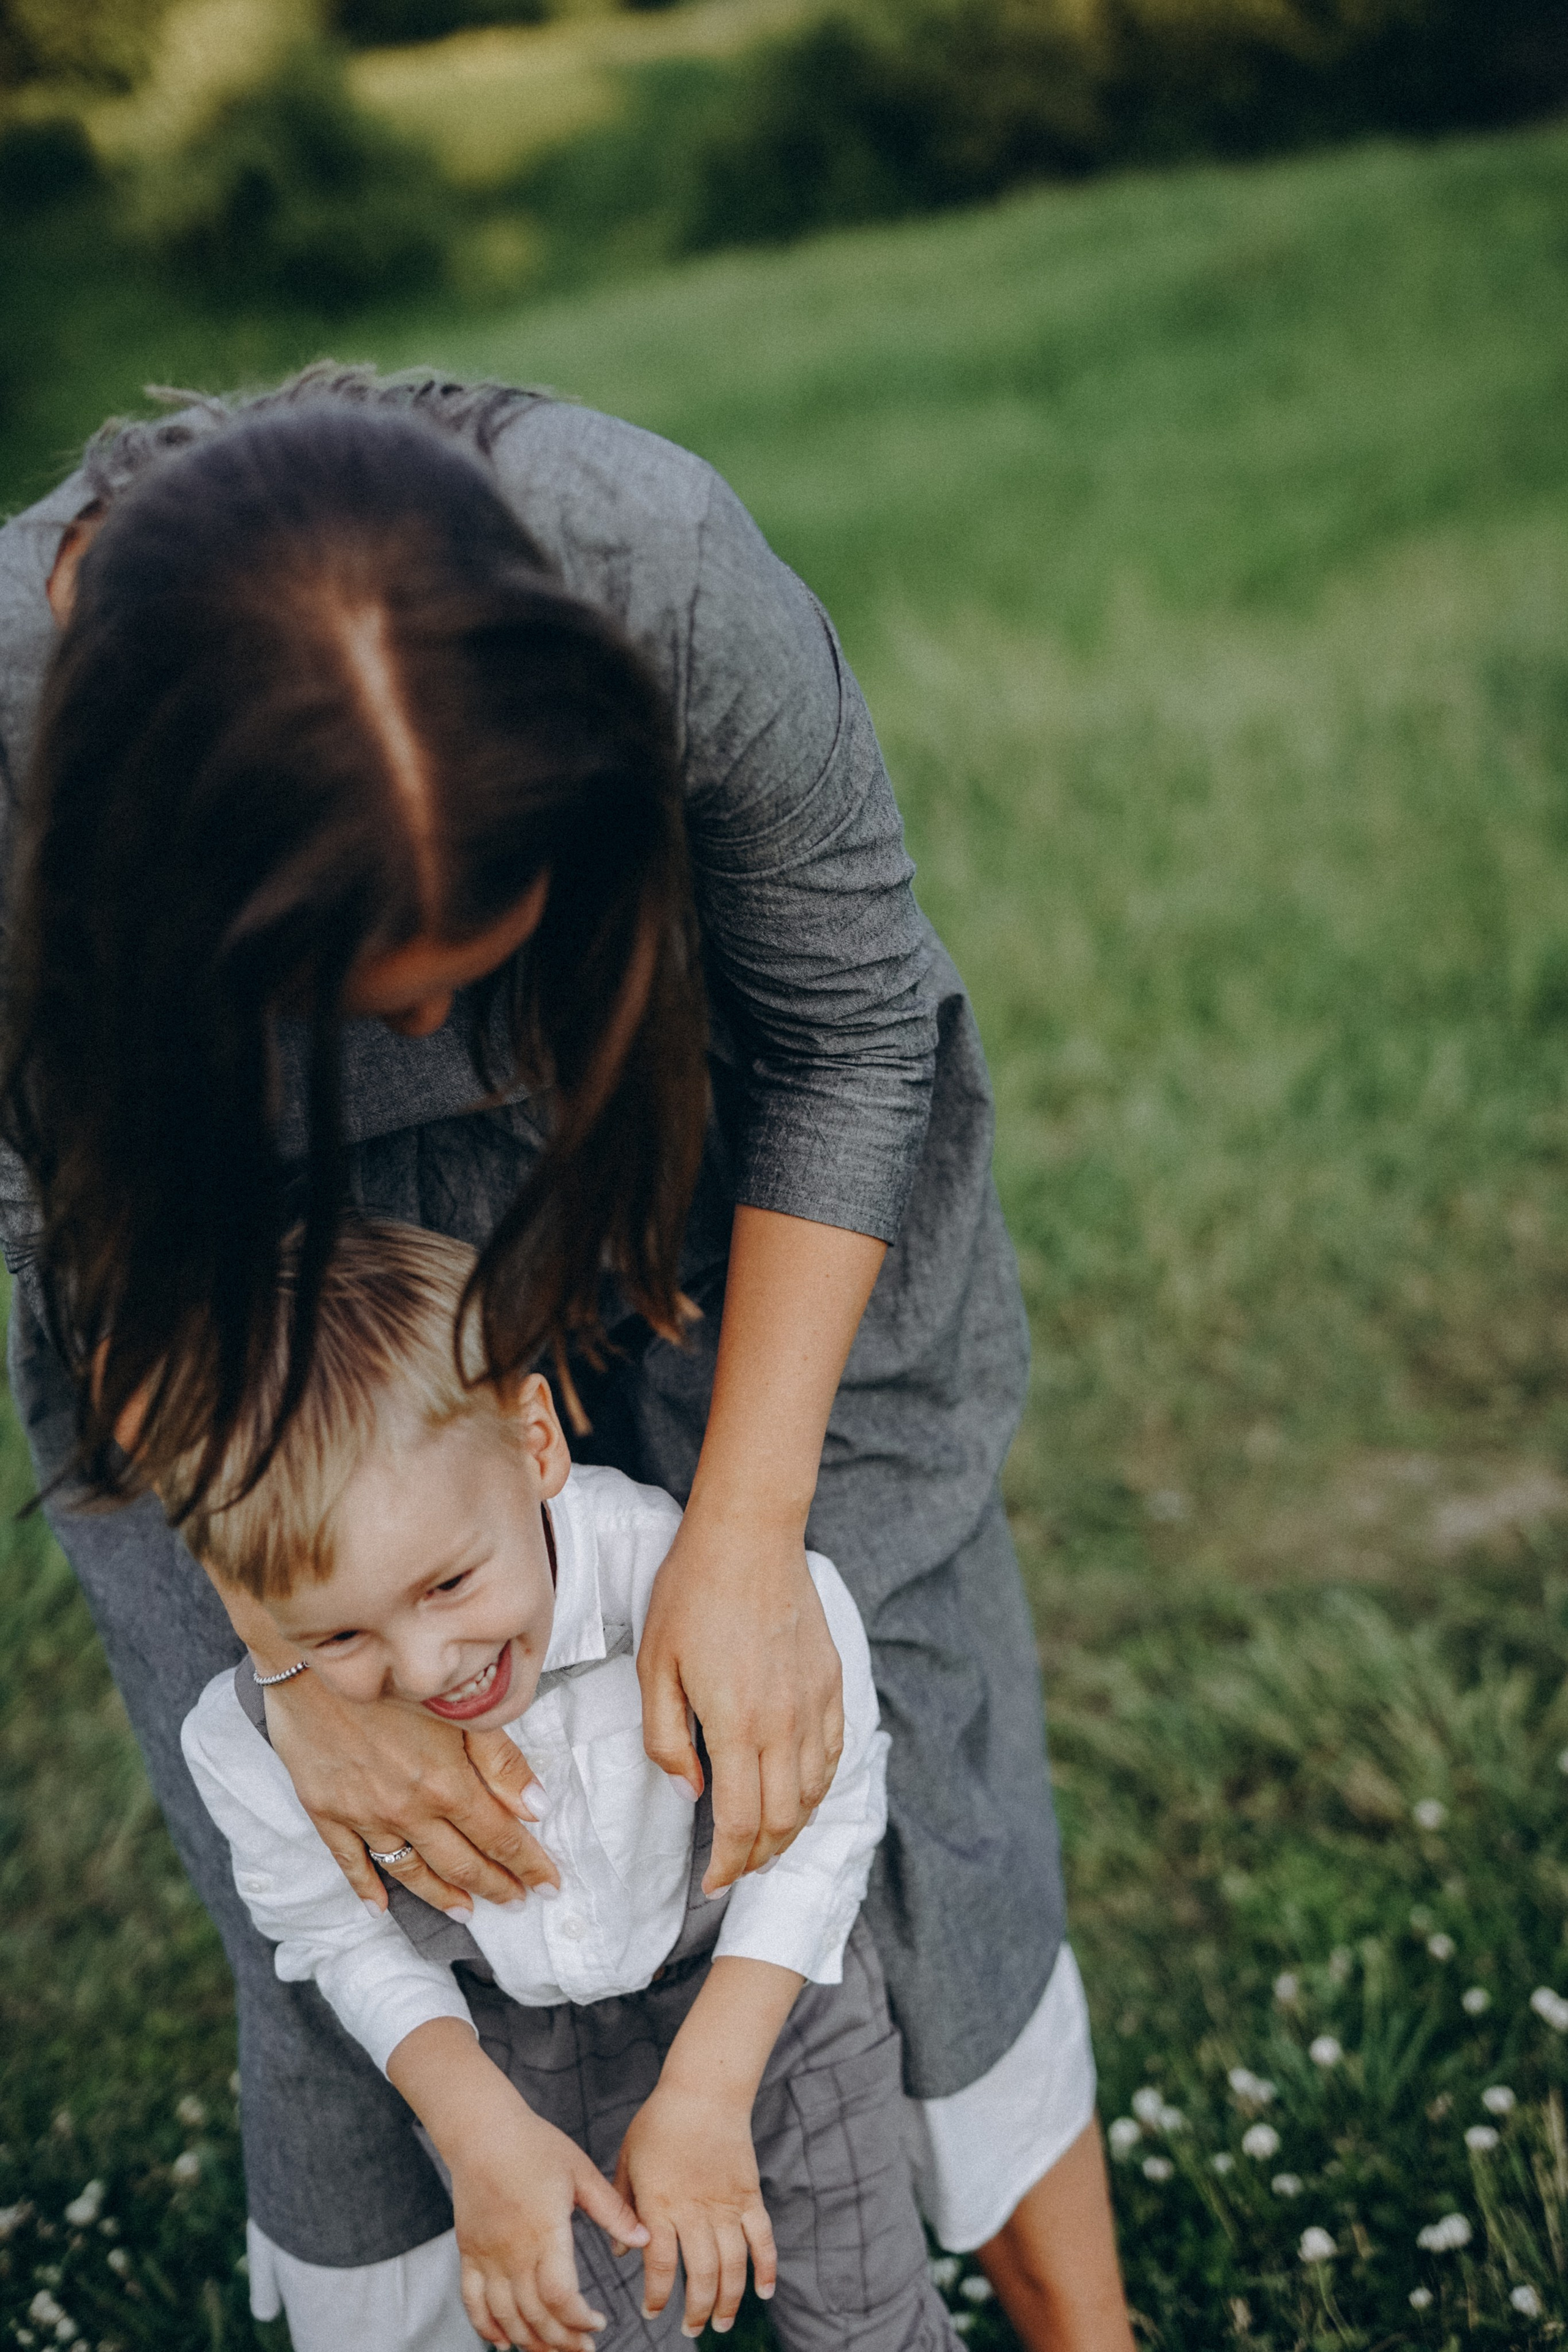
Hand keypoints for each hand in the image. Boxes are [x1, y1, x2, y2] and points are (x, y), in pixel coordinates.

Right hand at [264, 1671, 559, 1912]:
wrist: (311, 1658)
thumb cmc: (393, 1672)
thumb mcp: (459, 1706)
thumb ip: (500, 1760)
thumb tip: (537, 1807)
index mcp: (446, 1783)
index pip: (500, 1837)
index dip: (529, 1864)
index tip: (549, 1884)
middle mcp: (407, 1809)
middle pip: (460, 1862)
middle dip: (495, 1886)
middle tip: (517, 1901)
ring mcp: (363, 1814)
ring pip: (410, 1871)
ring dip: (442, 1896)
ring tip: (466, 1911)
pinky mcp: (325, 1810)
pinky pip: (350, 1862)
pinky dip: (367, 1888)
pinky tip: (380, 1906)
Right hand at [456, 2107, 646, 2350]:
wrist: (483, 2130)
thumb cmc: (535, 2145)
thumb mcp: (581, 2172)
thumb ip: (613, 2209)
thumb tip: (646, 2237)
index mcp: (545, 2231)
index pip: (560, 2296)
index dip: (578, 2320)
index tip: (599, 2324)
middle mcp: (513, 2251)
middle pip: (535, 2316)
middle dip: (561, 2342)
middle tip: (583, 2350)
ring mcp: (487, 2255)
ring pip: (506, 2317)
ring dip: (530, 2342)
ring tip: (554, 2351)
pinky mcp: (468, 2253)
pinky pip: (472, 2303)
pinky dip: (487, 2328)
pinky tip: (504, 2342)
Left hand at [614, 2084, 776, 2338]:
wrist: (704, 2088)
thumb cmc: (659, 2121)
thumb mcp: (628, 2160)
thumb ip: (624, 2206)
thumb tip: (621, 2251)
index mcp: (661, 2203)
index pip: (661, 2264)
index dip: (657, 2296)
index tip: (651, 2313)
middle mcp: (695, 2210)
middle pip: (701, 2274)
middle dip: (696, 2310)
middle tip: (690, 2329)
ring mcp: (726, 2204)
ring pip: (733, 2265)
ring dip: (728, 2300)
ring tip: (720, 2324)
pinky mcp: (749, 2195)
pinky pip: (762, 2238)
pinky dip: (766, 2268)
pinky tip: (764, 2292)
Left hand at [638, 1508, 843, 1892]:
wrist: (750, 1536)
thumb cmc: (691, 1595)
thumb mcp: (655, 1667)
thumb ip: (667, 1740)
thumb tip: (690, 1791)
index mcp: (737, 1725)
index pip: (740, 1823)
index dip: (728, 1865)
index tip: (712, 1883)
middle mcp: (786, 1723)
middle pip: (782, 1819)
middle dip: (758, 1858)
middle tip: (735, 1872)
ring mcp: (815, 1703)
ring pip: (813, 1793)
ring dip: (790, 1829)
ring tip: (764, 1843)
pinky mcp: (831, 1681)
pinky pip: (833, 1753)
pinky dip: (817, 1788)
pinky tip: (798, 1793)